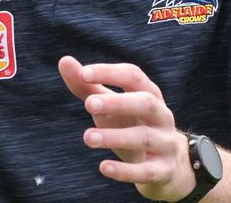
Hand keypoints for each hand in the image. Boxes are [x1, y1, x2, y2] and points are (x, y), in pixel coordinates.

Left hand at [59, 56, 195, 201]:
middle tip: (88, 104)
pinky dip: (125, 170)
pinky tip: (103, 167)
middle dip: (118, 102)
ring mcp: (166, 142)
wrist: (165, 165)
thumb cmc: (130, 125)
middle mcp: (162, 115)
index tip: (83, 73)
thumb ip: (88, 86)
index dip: (109, 73)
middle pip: (145, 103)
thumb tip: (64, 60)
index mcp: (149, 93)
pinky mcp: (164, 170)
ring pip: (144, 138)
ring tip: (87, 138)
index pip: (133, 76)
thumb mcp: (110, 106)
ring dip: (115, 137)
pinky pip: (147, 171)